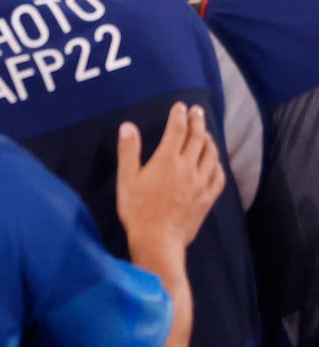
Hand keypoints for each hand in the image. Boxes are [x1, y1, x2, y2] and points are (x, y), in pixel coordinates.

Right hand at [115, 101, 225, 255]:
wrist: (158, 239)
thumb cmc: (137, 209)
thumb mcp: (126, 178)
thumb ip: (129, 151)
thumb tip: (129, 127)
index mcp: (167, 160)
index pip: (176, 131)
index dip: (179, 116)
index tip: (180, 106)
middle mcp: (188, 168)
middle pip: (197, 139)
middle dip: (198, 122)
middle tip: (198, 112)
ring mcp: (201, 183)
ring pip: (211, 156)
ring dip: (209, 141)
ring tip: (206, 134)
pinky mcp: (207, 198)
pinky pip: (218, 177)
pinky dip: (218, 165)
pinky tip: (215, 163)